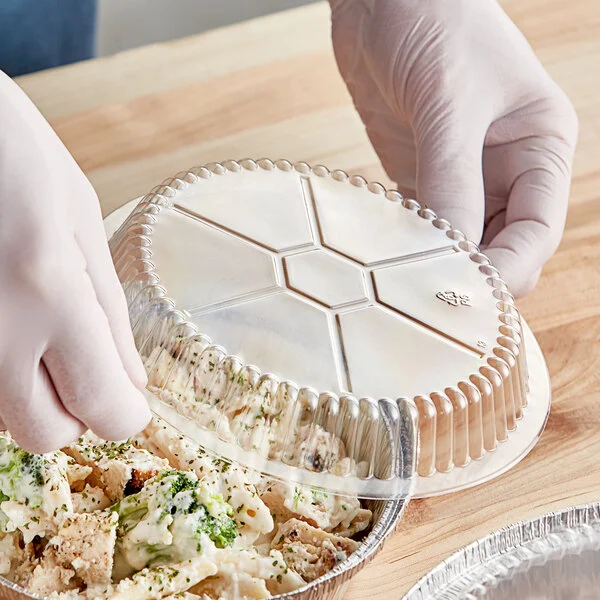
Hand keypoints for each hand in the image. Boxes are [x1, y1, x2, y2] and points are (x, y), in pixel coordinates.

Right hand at [0, 72, 149, 452]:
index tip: (130, 393)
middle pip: (45, 434)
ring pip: (2, 417)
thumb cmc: (8, 149)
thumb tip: (132, 380)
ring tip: (35, 321)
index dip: (125, 412)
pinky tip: (5, 313)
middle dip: (76, 409)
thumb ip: (108, 309)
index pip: (103, 408)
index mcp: (47, 290)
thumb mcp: (78, 219)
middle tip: (82, 357)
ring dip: (31, 392)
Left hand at [328, 0, 577, 295]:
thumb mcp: (450, 101)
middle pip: (500, 249)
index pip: (537, 233)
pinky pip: (420, 228)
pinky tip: (384, 261)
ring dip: (434, 267)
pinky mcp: (420, 178)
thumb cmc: (434, 20)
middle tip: (424, 299)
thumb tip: (451, 255)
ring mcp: (462, 178)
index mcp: (540, 149)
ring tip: (400, 286)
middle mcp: (506, 171)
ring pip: (460, 245)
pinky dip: (406, 249)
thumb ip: (452, 179)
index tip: (461, 295)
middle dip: (470, 278)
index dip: (504, 271)